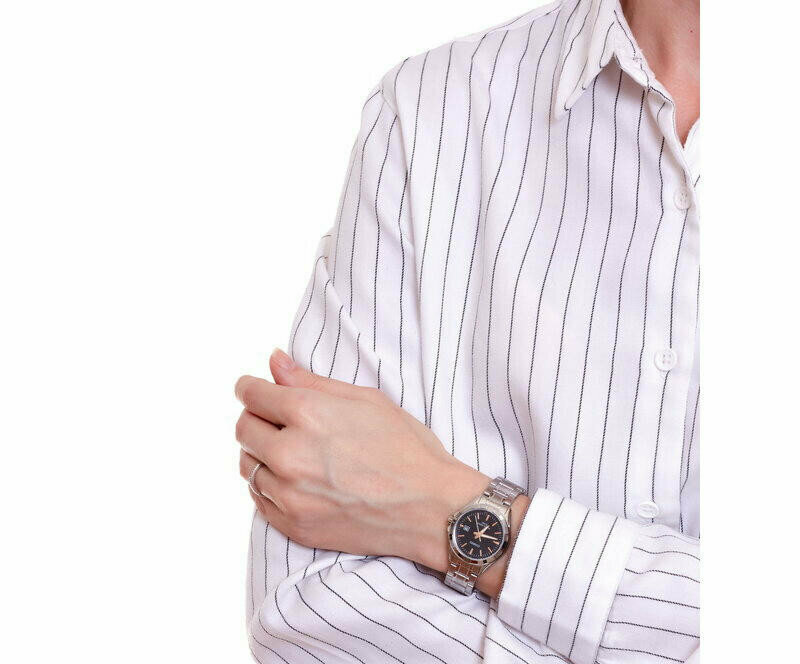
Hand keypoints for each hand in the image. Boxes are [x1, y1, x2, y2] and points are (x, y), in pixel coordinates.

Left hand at [235, 349, 491, 570]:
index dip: (252, 388)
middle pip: (243, 428)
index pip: (251, 394)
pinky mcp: (293, 525)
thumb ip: (312, 381)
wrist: (431, 509)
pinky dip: (270, 485)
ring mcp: (289, 493)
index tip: (256, 390)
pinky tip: (298, 480)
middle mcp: (290, 453)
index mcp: (307, 413)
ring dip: (262, 454)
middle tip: (279, 421)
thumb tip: (275, 361)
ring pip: (247, 465)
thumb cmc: (406, 448)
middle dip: (257, 418)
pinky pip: (259, 498)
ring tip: (294, 453)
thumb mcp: (366, 400)